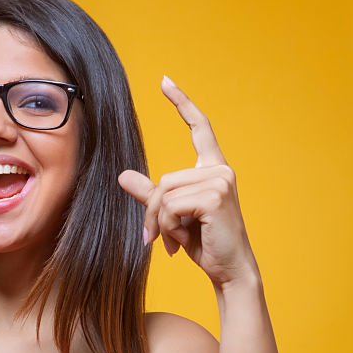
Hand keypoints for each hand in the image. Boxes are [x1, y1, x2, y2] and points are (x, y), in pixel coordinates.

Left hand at [118, 76, 259, 288]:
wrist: (229, 270)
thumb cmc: (204, 244)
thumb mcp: (173, 217)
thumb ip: (151, 196)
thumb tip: (123, 176)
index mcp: (213, 169)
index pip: (200, 128)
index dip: (182, 104)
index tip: (165, 82)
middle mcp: (220, 170)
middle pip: (164, 179)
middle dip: (154, 212)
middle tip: (157, 238)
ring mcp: (220, 181)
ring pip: (165, 193)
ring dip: (160, 222)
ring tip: (172, 241)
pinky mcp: (215, 197)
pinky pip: (171, 206)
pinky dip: (169, 226)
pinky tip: (182, 241)